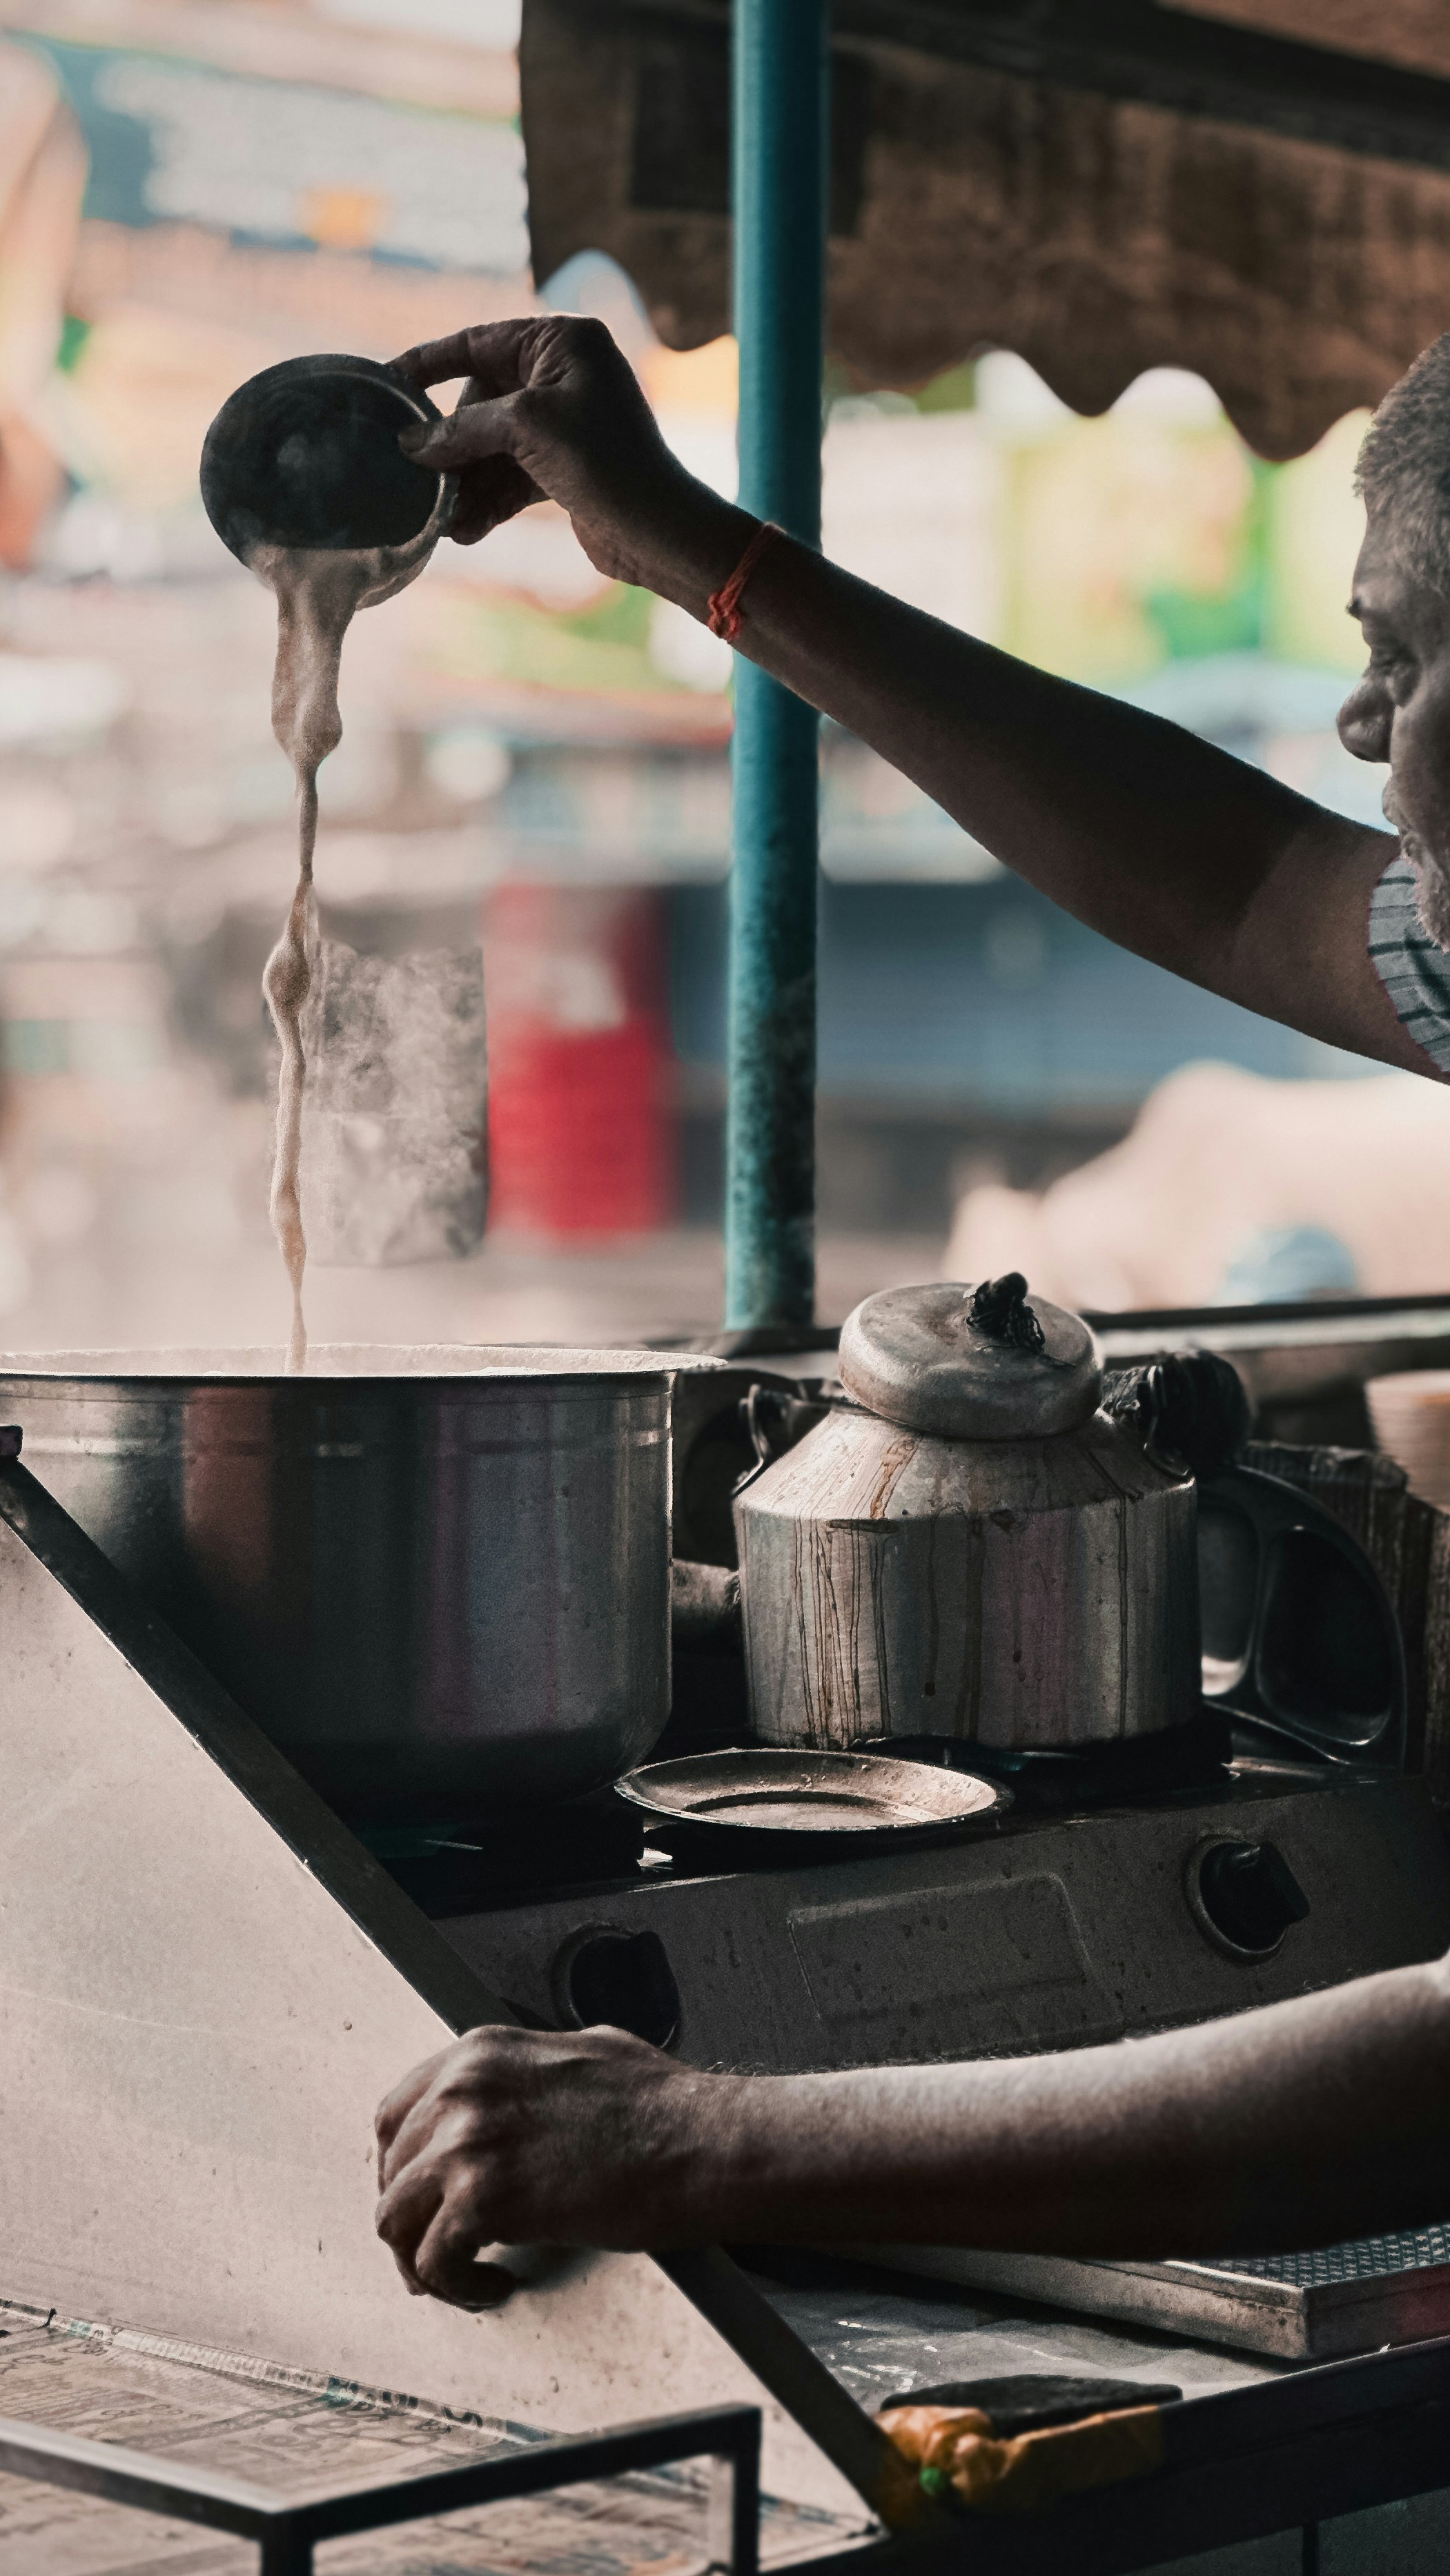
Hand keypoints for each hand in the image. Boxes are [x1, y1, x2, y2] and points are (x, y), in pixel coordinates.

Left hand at [374, 2022, 735, 2309]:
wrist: (704, 2142)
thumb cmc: (664, 2106)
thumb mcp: (585, 2054)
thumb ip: (532, 2074)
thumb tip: (520, 2096)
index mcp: (482, 2052)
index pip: (398, 2113)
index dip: (403, 2167)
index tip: (422, 2199)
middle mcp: (463, 2088)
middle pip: (390, 2169)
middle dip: (410, 2216)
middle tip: (438, 2250)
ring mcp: (469, 2141)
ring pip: (394, 2219)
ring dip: (423, 2258)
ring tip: (464, 2276)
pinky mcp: (485, 2199)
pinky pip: (433, 2262)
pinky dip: (455, 2288)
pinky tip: (494, 2285)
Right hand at [390, 316, 747, 605]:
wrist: (659, 530)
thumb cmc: (604, 461)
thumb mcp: (526, 429)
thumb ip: (464, 428)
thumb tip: (413, 443)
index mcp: (562, 341)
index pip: (477, 341)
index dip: (428, 363)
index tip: (388, 384)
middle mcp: (564, 374)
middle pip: (481, 401)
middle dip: (452, 445)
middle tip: (418, 476)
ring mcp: (565, 422)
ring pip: (494, 446)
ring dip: (467, 483)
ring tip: (442, 520)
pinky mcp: (565, 466)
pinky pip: (512, 476)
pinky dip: (490, 501)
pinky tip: (466, 531)